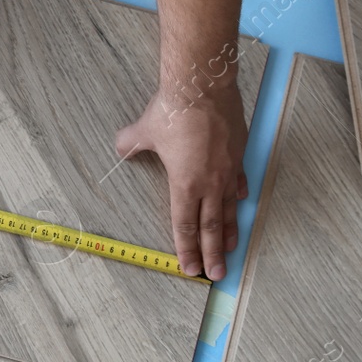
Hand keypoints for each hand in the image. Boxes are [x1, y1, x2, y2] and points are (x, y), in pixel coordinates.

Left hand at [115, 83, 247, 280]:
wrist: (204, 87)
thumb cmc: (174, 110)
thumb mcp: (144, 131)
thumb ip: (130, 144)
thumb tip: (121, 148)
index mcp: (185, 184)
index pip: (185, 225)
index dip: (187, 249)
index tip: (191, 269)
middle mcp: (209, 183)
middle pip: (211, 227)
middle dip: (212, 254)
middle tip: (216, 274)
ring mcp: (228, 170)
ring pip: (228, 209)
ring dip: (229, 232)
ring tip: (231, 250)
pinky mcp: (239, 154)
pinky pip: (239, 182)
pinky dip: (239, 197)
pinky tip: (240, 204)